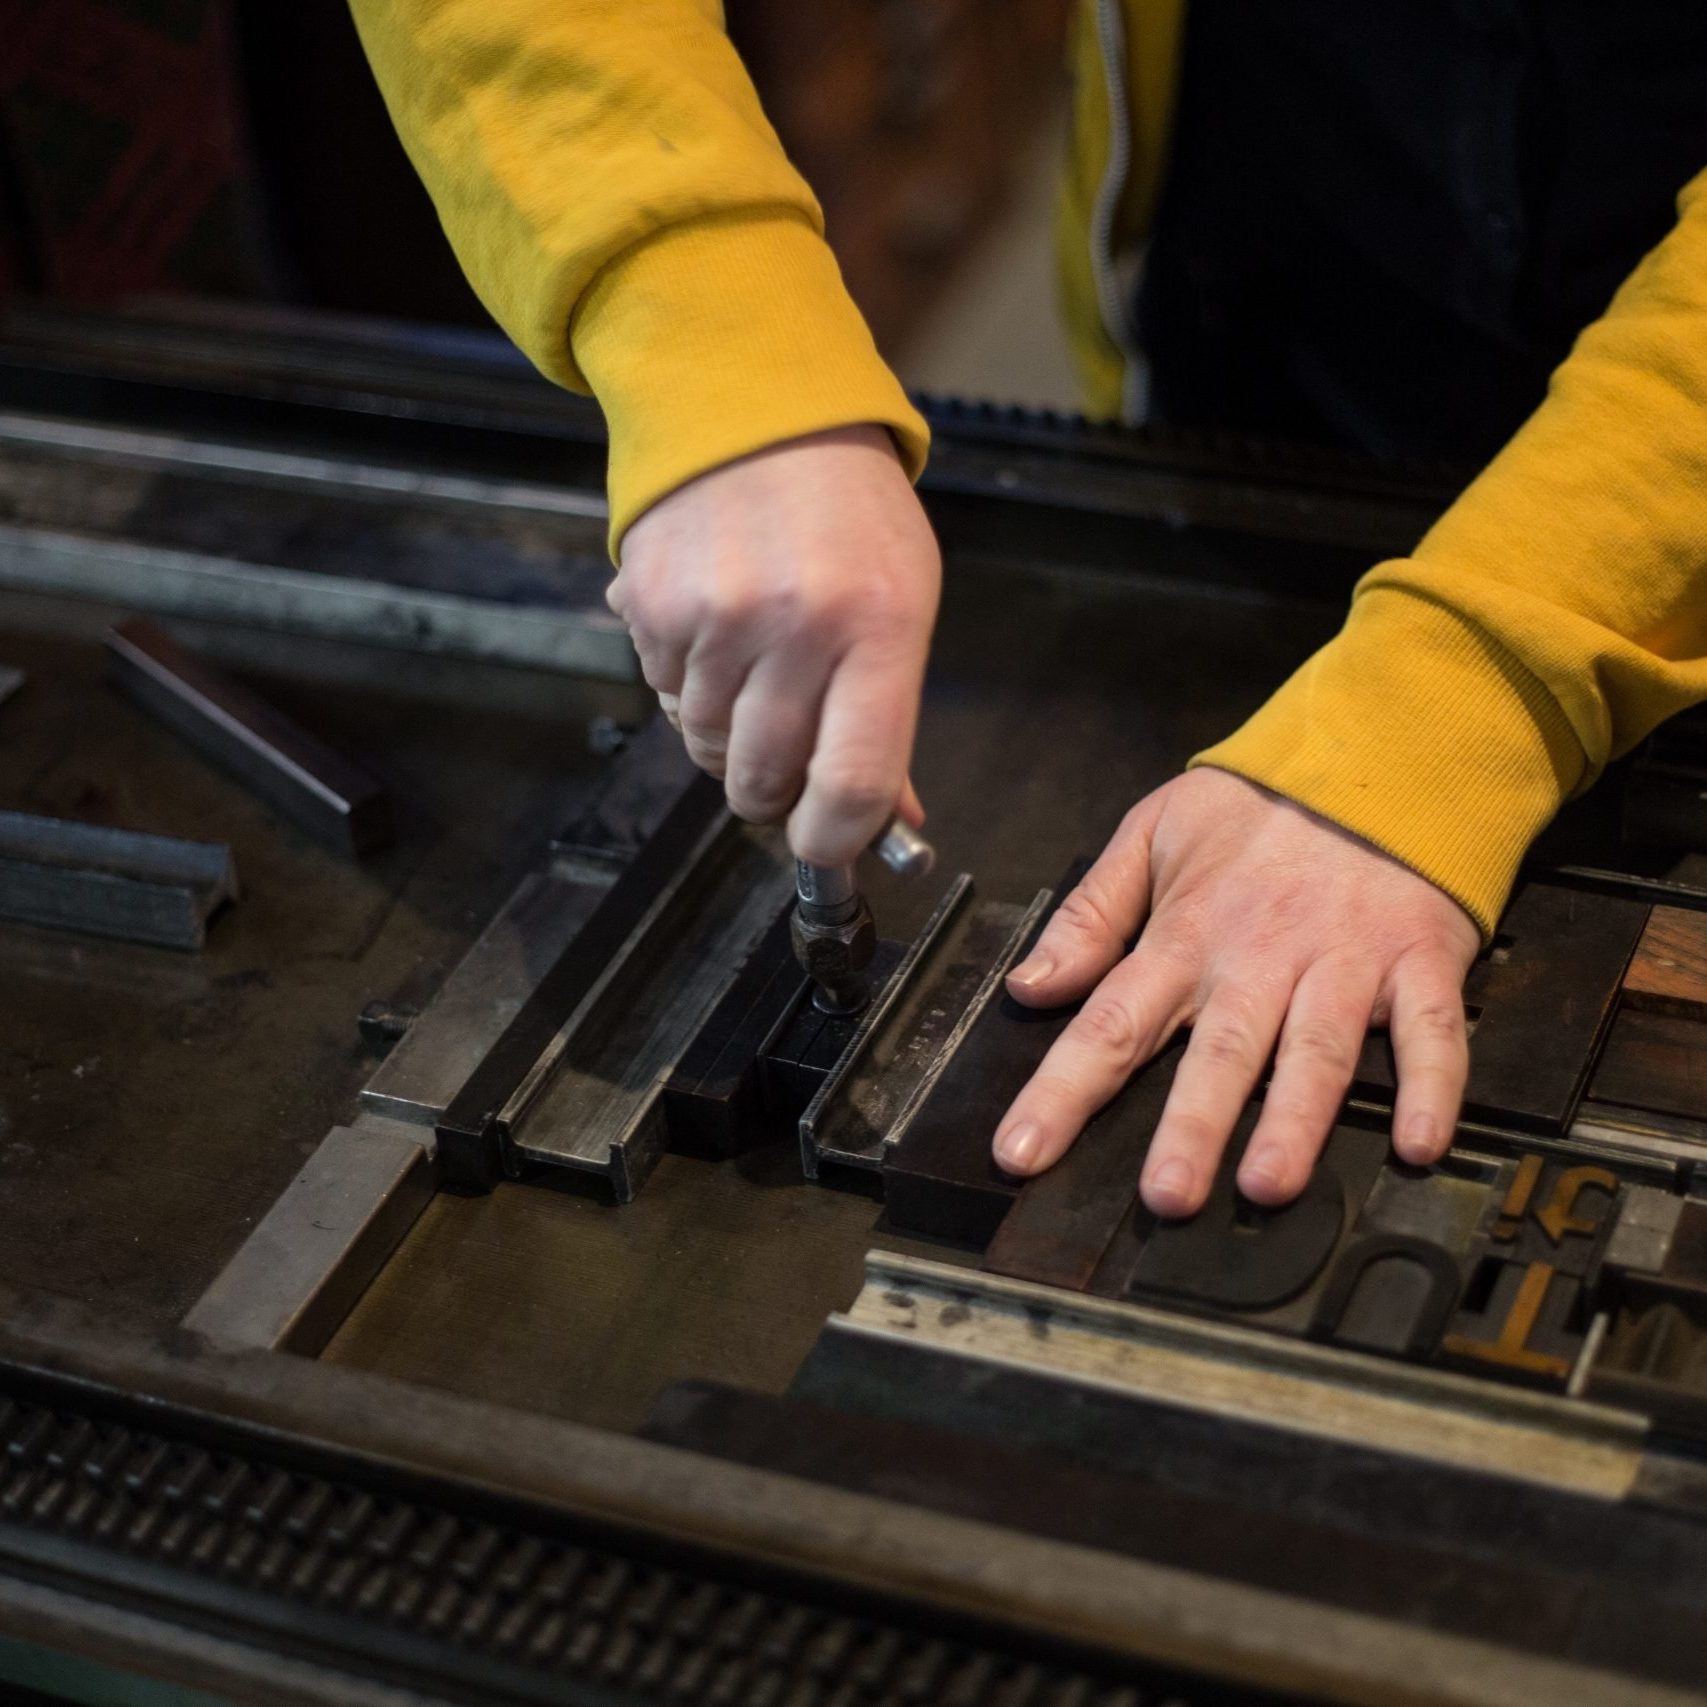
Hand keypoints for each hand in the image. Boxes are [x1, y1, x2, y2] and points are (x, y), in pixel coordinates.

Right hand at [610, 425, 940, 863]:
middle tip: (784, 758)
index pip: (852, 784)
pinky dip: (686, 686)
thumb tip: (892, 822)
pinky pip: (663, 695)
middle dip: (771, 792)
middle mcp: (794, 625)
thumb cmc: (847, 512)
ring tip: (751, 666)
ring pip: (706, 746)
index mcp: (878, 628)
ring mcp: (714, 616)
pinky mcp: (650, 605)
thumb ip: (889, 716)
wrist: (751, 403)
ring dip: (726, 735)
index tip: (825, 847)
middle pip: (763, 780)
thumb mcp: (901, 601)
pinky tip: (713, 629)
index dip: (832, 840)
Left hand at [992, 769, 1481, 1216]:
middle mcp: (1261, 956)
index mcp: (1188, 934)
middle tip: (1165, 1196)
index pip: (1110, 1022)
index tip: (1021, 1151)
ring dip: (1294, 1119)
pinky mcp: (1419, 960)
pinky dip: (1431, 1087)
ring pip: (1315, 1050)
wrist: (1378, 747)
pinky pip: (1430, 1032)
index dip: (1063, 1091)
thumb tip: (1030, 986)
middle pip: (1218, 1051)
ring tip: (1268, 1184)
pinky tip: (1421, 1144)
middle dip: (1191, 1125)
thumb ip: (1090, 916)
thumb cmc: (1260, 804)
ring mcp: (1344, 961)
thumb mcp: (1152, 834)